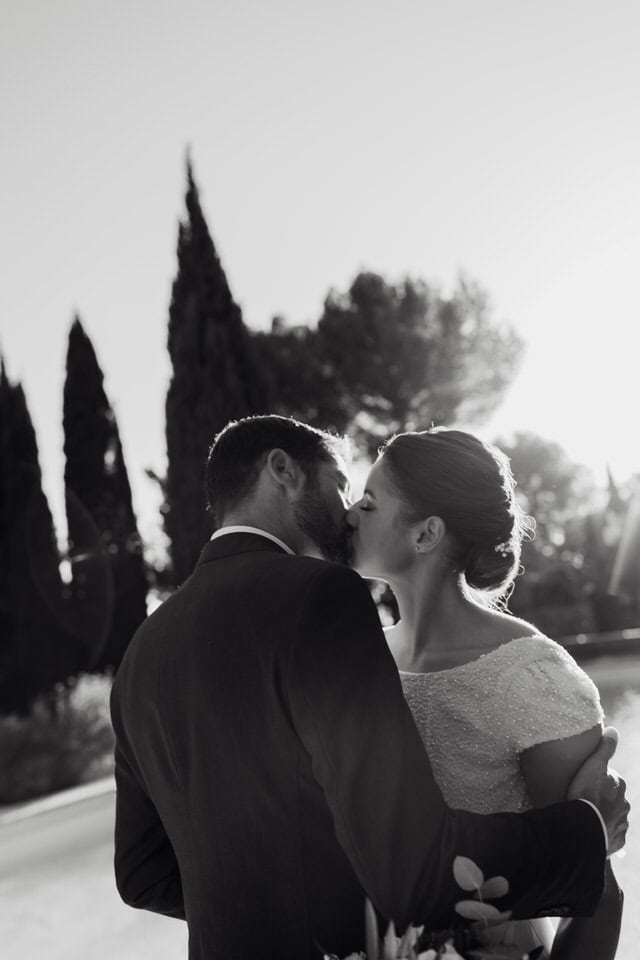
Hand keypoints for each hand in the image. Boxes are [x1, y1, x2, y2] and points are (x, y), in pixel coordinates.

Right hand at [566, 726, 629, 855]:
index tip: (584, 782)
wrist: (584, 827)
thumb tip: (614, 730)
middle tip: (584, 799)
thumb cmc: (587, 793)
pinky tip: (593, 831)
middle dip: (603, 799)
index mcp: (620, 786)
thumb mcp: (594, 765)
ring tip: (587, 816)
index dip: (597, 779)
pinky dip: (604, 832)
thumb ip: (605, 748)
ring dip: (604, 816)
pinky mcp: (617, 841)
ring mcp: (622, 824)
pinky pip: (611, 834)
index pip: (610, 779)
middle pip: (613, 798)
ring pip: (614, 817)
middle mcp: (625, 805)